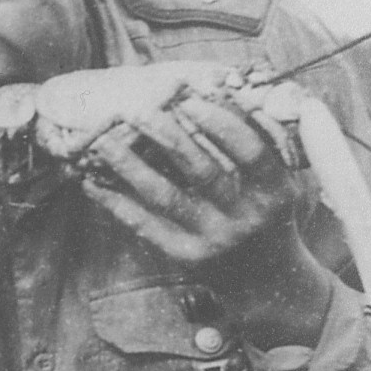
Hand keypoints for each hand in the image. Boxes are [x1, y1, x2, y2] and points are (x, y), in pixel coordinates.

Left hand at [82, 95, 331, 343]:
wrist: (266, 278)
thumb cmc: (266, 213)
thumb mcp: (279, 181)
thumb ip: (260, 141)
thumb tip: (224, 93)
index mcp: (274, 192)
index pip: (250, 153)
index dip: (221, 124)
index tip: (188, 99)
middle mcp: (243, 217)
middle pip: (201, 172)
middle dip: (166, 137)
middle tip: (135, 109)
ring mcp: (211, 239)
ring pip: (165, 198)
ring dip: (131, 167)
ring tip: (102, 141)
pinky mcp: (184, 256)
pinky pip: (144, 225)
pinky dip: (116, 202)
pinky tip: (91, 182)